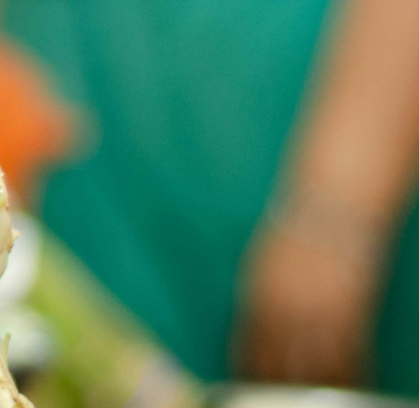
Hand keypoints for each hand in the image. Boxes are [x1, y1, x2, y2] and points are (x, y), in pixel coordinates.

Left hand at [235, 213, 385, 385]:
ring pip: (319, 366)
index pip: (251, 347)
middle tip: (277, 402)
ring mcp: (323, 312)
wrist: (331, 211)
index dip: (250, 372)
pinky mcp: (354, 312)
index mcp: (260, 297)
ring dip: (316, 390)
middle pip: (281, 364)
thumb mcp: (260, 270)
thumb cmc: (292, 238)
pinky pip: (353, 354)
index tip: (246, 389)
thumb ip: (257, 306)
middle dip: (278, 388)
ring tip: (312, 403)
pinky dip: (352, 374)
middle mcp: (289, 310)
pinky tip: (350, 386)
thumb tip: (251, 340)